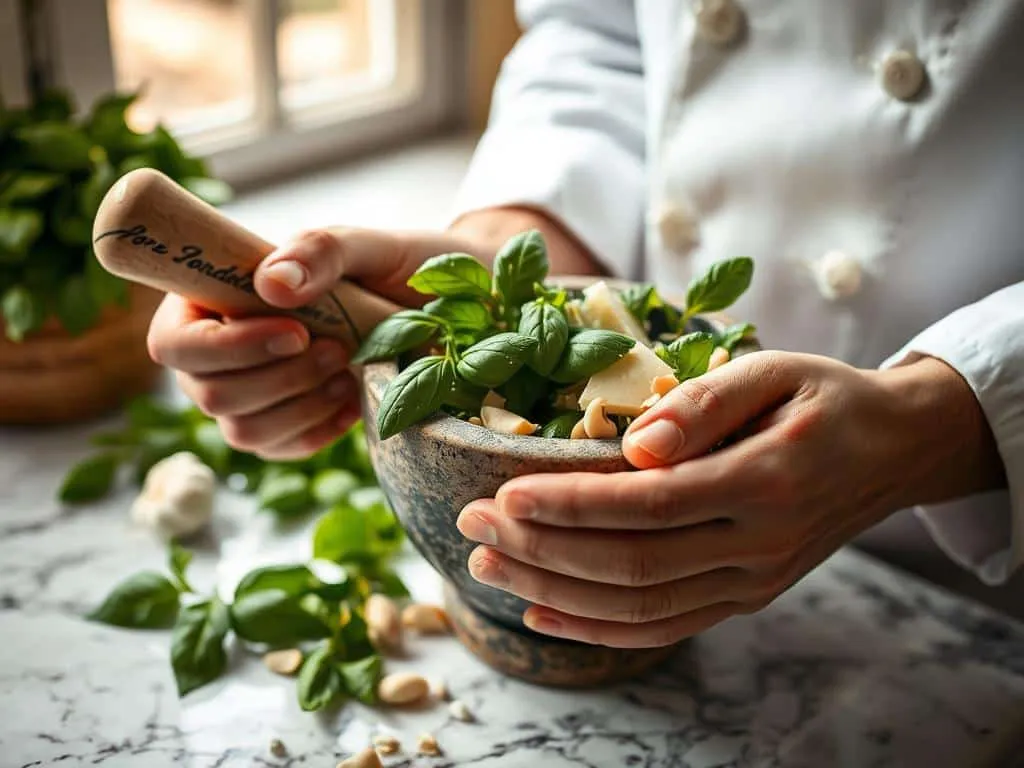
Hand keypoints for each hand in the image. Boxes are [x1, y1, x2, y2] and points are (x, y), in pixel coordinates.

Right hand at [147, 207, 599, 458]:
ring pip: (241, 430)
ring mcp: (255, 389)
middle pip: (205, 392)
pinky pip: (279, 449)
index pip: (173, 339)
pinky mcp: (289, 423)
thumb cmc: (408, 265)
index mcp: (223, 293)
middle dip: (276, 378)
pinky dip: (317, 431)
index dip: (221, 348)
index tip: (295, 333)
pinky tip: (351, 401)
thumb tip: (270, 284)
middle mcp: (227, 345)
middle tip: (338, 351)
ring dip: (298, 406)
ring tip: (348, 371)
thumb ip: (322, 251)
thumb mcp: (373, 245)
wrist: (457, 307)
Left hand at [456, 350, 1002, 647]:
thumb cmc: (823, 398)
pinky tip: (541, 612)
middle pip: (634, 564)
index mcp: (767, 480)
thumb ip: (705, 402)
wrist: (891, 450)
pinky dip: (599, 628)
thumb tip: (634, 443)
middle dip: (544, 548)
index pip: (650, 504)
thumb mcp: (775, 370)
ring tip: (486, 563)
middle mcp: (760, 544)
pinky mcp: (744, 596)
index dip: (572, 504)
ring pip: (641, 606)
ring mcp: (753, 581)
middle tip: (473, 521)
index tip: (505, 492)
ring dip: (556, 592)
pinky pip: (665, 626)